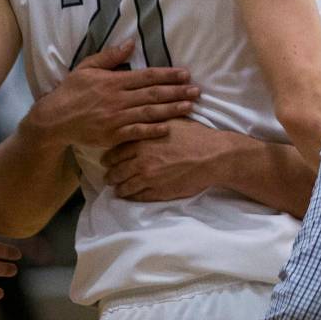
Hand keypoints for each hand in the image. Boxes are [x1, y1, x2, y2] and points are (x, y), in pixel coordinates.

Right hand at [31, 40, 198, 148]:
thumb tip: (130, 43)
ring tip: (190, 106)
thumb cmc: (71, 92)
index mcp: (113, 82)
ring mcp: (115, 118)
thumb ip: (109, 57)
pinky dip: (153, 130)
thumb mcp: (86, 68)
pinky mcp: (112, 135)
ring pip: (149, 113)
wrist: (53, 120)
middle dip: (177, 91)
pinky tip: (169, 128)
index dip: (168, 75)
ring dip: (171, 109)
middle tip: (197, 90)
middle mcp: (117, 99)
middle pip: (153, 94)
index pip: (147, 76)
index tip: (186, 74)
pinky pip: (136, 133)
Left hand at [102, 118, 221, 201]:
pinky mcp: (157, 192)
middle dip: (110, 175)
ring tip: (118, 189)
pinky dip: (131, 197)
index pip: (115, 153)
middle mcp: (140, 160)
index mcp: (142, 141)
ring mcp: (148, 178)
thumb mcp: (171, 122)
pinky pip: (137, 197)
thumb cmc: (195, 136)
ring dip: (119, 188)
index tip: (107, 161)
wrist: (213, 156)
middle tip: (109, 177)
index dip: (109, 158)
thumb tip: (140, 122)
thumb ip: (151, 124)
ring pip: (123, 187)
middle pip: (116, 171)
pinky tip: (132, 195)